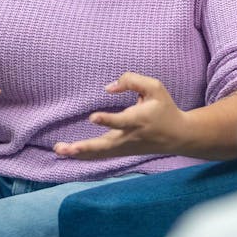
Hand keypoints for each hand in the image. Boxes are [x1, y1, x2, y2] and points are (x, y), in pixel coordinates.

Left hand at [53, 72, 186, 159]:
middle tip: (66, 149)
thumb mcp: (155, 87)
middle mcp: (129, 136)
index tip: (92, 117)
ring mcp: (124, 147)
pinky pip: (101, 156)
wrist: (177, 136)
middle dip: (85, 147)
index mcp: (138, 119)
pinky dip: (85, 156)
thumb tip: (108, 87)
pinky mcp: (121, 151)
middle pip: (105, 145)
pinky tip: (68, 153)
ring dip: (79, 153)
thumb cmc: (164, 108)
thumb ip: (132, 80)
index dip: (107, 120)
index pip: (121, 121)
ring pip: (100, 153)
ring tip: (59, 150)